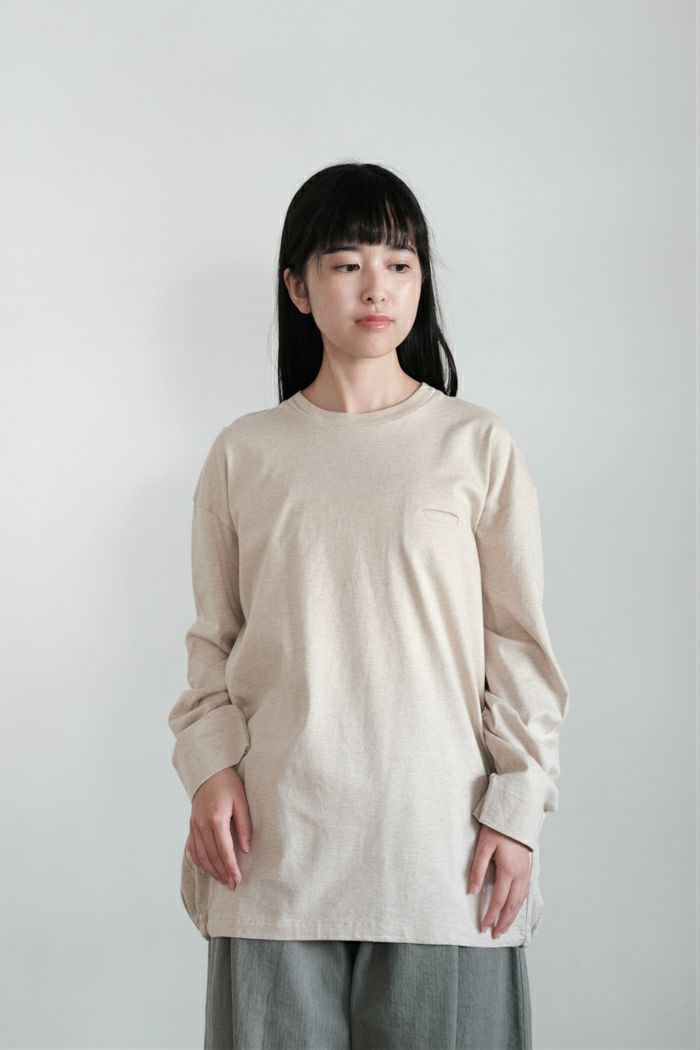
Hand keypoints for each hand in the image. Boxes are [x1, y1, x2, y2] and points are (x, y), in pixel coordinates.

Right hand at [187, 766, 252, 890]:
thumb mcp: (242, 802)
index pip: (224, 850)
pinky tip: (206, 870)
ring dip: (211, 871)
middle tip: (232, 885)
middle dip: (222, 874)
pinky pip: (193, 848)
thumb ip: (245, 826)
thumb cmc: (228, 784)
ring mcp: (194, 825)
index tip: (238, 880)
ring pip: (201, 856)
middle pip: (212, 857)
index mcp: (216, 819)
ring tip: (223, 881)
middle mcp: (202, 824)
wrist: (209, 771)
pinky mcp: (191, 825)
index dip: (231, 868)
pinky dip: (199, 862)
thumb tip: (246, 849)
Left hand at [468, 824, 531, 937]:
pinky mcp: (528, 870)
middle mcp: (520, 875)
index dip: (490, 915)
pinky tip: (513, 910)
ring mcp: (526, 873)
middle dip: (503, 922)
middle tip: (494, 935)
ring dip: (511, 916)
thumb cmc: (497, 829)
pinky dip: (518, 906)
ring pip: (520, 902)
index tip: (483, 927)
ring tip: (503, 928)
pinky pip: (524, 893)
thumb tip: (471, 891)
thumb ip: (477, 870)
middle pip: (512, 906)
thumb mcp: (483, 847)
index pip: (498, 900)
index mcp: (508, 871)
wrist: (516, 816)